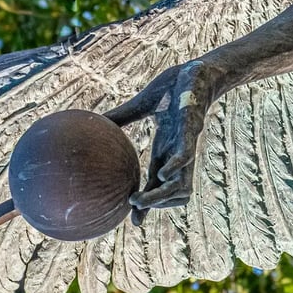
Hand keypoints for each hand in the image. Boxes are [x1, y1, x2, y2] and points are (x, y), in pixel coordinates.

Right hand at [105, 60, 222, 224]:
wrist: (199, 71)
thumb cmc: (174, 88)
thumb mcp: (142, 104)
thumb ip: (121, 115)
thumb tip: (93, 120)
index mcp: (165, 150)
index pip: (156, 186)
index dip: (146, 204)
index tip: (134, 221)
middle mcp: (176, 154)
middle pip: (173, 194)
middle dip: (155, 206)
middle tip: (134, 210)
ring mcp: (186, 145)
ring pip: (181, 185)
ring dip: (162, 197)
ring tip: (140, 199)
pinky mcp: (192, 130)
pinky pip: (186, 157)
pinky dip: (174, 169)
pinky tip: (161, 172)